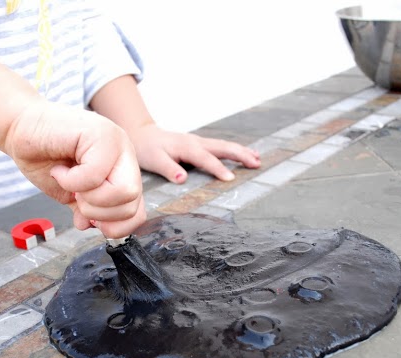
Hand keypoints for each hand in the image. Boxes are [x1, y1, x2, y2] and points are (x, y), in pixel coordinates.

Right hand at [1, 101, 145, 237]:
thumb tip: (94, 227)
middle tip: (75, 196)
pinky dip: (71, 181)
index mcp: (123, 170)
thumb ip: (87, 210)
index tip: (87, 217)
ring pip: (123, 191)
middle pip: (132, 201)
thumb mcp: (69, 192)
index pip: (137, 210)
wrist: (19, 127)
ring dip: (88, 197)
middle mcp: (125, 154)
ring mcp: (116, 142)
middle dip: (99, 212)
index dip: (114, 225)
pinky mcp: (101, 134)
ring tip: (68, 180)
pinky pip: (96, 175)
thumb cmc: (43, 154)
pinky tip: (60, 169)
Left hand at [125, 125, 260, 182]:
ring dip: (242, 152)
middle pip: (222, 147)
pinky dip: (236, 150)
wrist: (143, 135)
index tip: (230, 179)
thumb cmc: (147, 150)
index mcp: (186, 147)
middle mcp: (196, 142)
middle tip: (256, 164)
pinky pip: (222, 147)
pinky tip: (248, 153)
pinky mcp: (201, 144)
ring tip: (258, 159)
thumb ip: (168, 169)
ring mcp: (200, 142)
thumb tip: (182, 178)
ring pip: (225, 146)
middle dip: (240, 155)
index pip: (205, 159)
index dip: (218, 169)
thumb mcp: (153, 160)